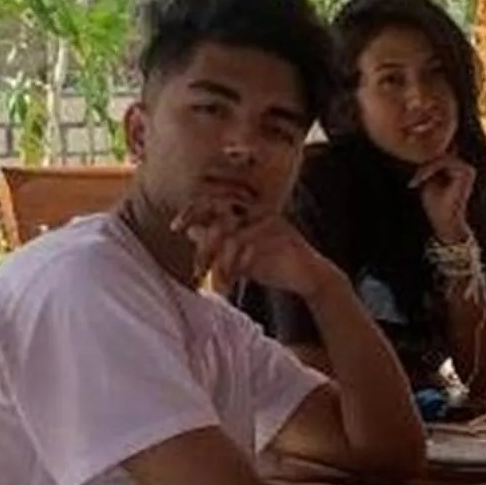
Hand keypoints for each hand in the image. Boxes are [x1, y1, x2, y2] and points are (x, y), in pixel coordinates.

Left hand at [179, 203, 332, 298]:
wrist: (311, 278)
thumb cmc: (275, 265)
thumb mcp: (240, 255)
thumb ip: (217, 243)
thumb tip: (190, 230)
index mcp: (247, 211)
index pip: (214, 201)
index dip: (191, 210)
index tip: (174, 227)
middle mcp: (257, 211)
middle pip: (219, 216)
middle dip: (203, 244)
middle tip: (197, 268)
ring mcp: (269, 222)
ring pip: (231, 236)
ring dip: (219, 263)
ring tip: (215, 283)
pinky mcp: (279, 236)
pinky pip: (247, 247)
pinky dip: (235, 267)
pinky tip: (230, 281)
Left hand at [411, 155, 476, 242]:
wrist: (444, 221)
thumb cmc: (435, 204)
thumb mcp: (428, 181)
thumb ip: (427, 167)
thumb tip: (419, 152)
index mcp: (458, 169)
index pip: (438, 157)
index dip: (423, 165)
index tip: (412, 180)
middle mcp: (465, 167)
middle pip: (439, 156)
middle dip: (423, 167)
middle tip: (414, 180)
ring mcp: (468, 169)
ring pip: (440, 158)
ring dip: (425, 169)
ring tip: (417, 180)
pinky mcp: (467, 171)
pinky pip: (443, 162)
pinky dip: (430, 169)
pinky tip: (422, 179)